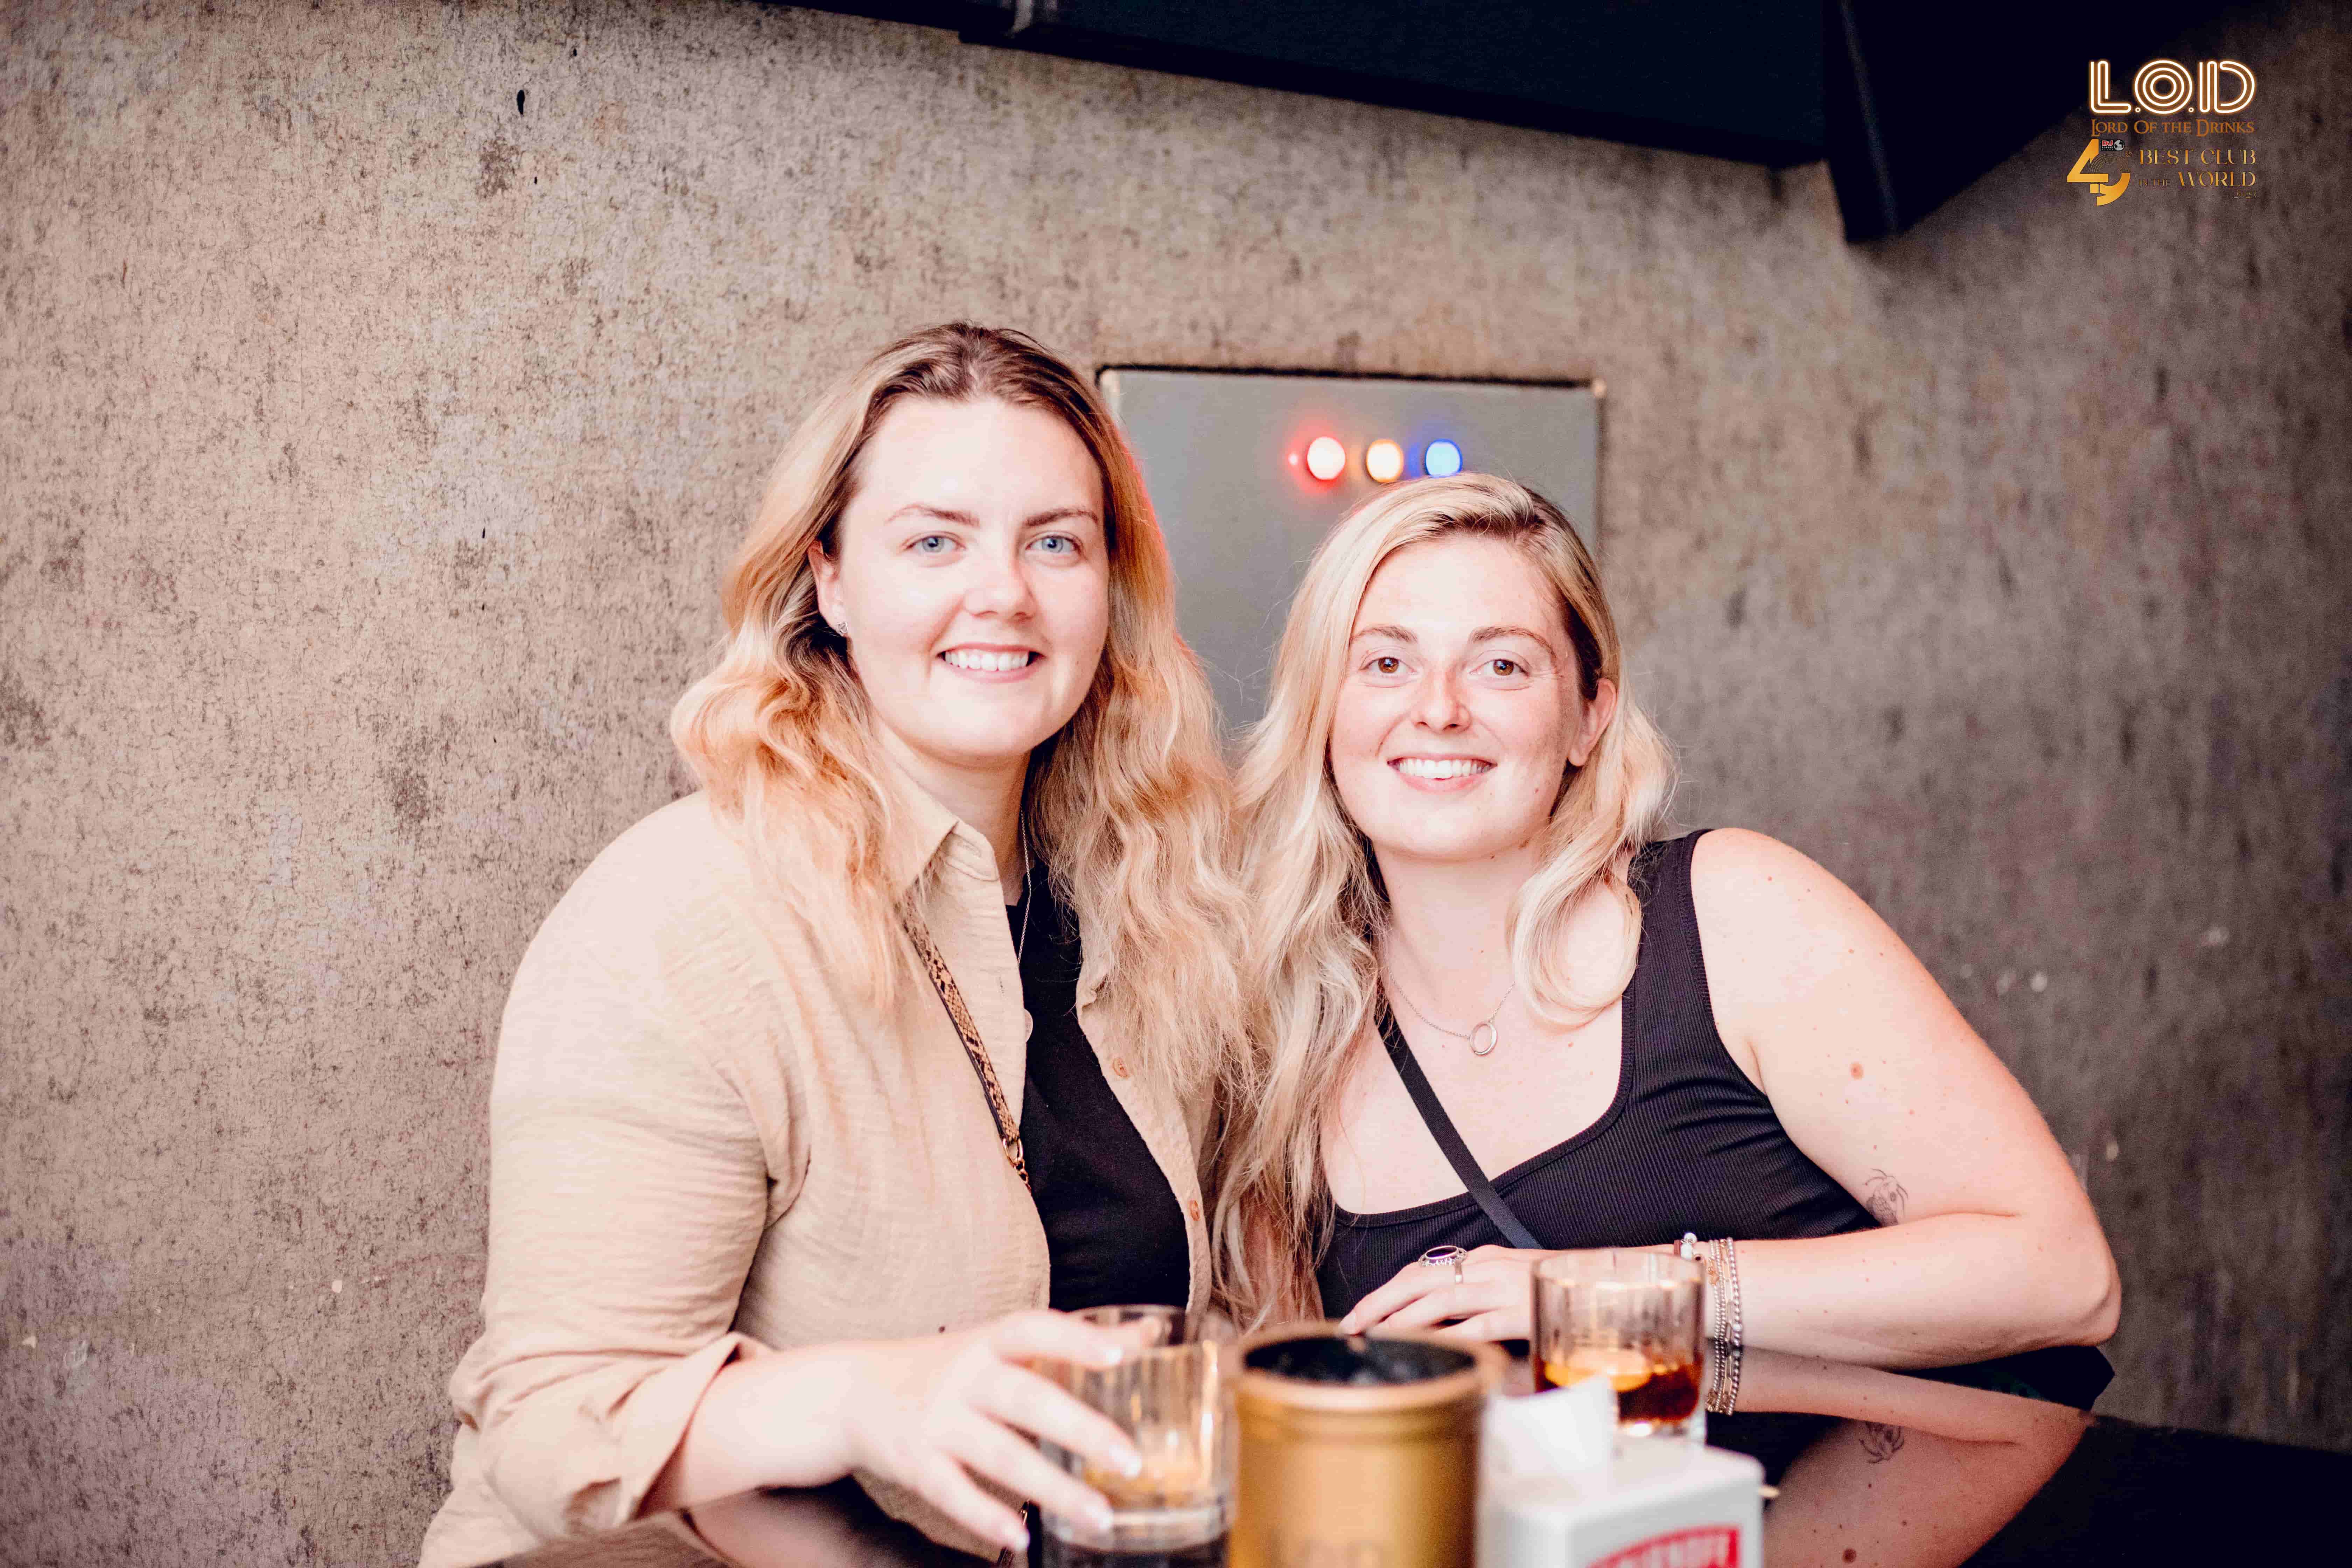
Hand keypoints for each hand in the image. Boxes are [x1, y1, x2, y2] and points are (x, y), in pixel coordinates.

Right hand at [828, 1312, 1147, 1555]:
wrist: (852, 1391)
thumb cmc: (948, 1367)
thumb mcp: (1001, 1345)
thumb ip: (1072, 1342)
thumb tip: (1151, 1335)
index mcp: (989, 1343)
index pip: (1035, 1330)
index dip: (1076, 1340)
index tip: (1119, 1355)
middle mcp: (964, 1377)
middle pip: (1026, 1399)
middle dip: (1080, 1429)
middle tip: (1130, 1459)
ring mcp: (937, 1420)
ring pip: (1000, 1455)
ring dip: (1052, 1488)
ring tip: (1100, 1516)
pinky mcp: (915, 1462)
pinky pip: (952, 1492)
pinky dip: (985, 1516)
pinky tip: (1021, 1536)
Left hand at [1337, 1246, 1551, 1341]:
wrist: (1608, 1283)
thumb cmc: (1556, 1289)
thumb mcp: (1510, 1284)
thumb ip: (1477, 1297)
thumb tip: (1441, 1319)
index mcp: (1483, 1259)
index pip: (1422, 1272)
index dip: (1387, 1291)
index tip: (1362, 1311)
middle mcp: (1488, 1267)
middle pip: (1419, 1280)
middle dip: (1380, 1302)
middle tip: (1350, 1324)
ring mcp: (1505, 1287)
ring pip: (1441, 1299)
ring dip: (1403, 1318)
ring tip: (1376, 1336)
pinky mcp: (1522, 1311)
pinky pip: (1477, 1324)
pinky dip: (1449, 1336)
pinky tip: (1428, 1348)